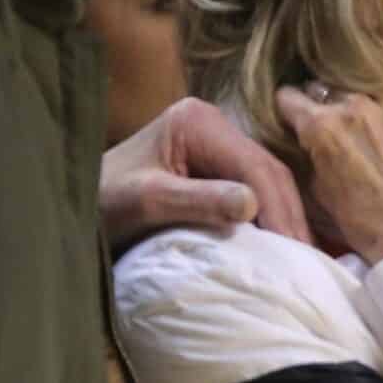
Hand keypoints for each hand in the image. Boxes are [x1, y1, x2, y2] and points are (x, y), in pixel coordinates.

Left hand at [99, 96, 310, 250]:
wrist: (71, 207)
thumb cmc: (101, 202)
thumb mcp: (147, 201)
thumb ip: (198, 200)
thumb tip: (251, 204)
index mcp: (198, 121)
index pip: (253, 165)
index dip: (278, 209)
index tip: (295, 250)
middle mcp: (214, 124)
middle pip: (269, 171)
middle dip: (290, 215)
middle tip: (310, 260)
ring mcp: (218, 145)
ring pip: (270, 182)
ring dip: (287, 219)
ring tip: (304, 259)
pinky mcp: (218, 166)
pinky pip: (258, 190)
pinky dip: (274, 218)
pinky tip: (285, 245)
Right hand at [273, 86, 382, 264]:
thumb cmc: (360, 221)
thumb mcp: (317, 186)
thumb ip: (310, 150)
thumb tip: (307, 135)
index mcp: (321, 125)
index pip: (289, 96)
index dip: (290, 109)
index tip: (296, 117)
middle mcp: (355, 105)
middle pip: (329, 91)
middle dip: (329, 108)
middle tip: (339, 131)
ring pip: (366, 95)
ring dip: (365, 110)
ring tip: (373, 135)